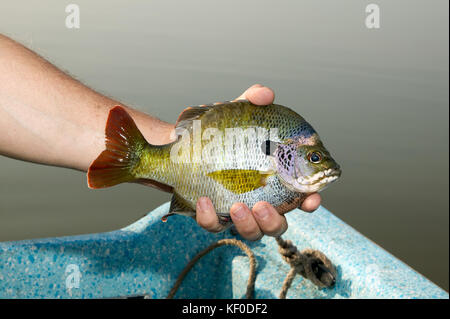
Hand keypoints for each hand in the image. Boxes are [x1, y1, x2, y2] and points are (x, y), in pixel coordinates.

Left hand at [195, 84, 321, 239]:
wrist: (184, 142)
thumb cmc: (221, 131)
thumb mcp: (236, 113)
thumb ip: (252, 101)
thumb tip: (266, 94)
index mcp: (273, 181)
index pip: (299, 197)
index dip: (310, 202)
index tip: (311, 199)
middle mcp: (258, 200)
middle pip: (276, 225)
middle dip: (273, 221)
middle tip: (262, 205)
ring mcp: (235, 210)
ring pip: (250, 232)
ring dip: (247, 224)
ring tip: (237, 206)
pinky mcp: (211, 213)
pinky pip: (213, 224)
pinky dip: (209, 217)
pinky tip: (203, 200)